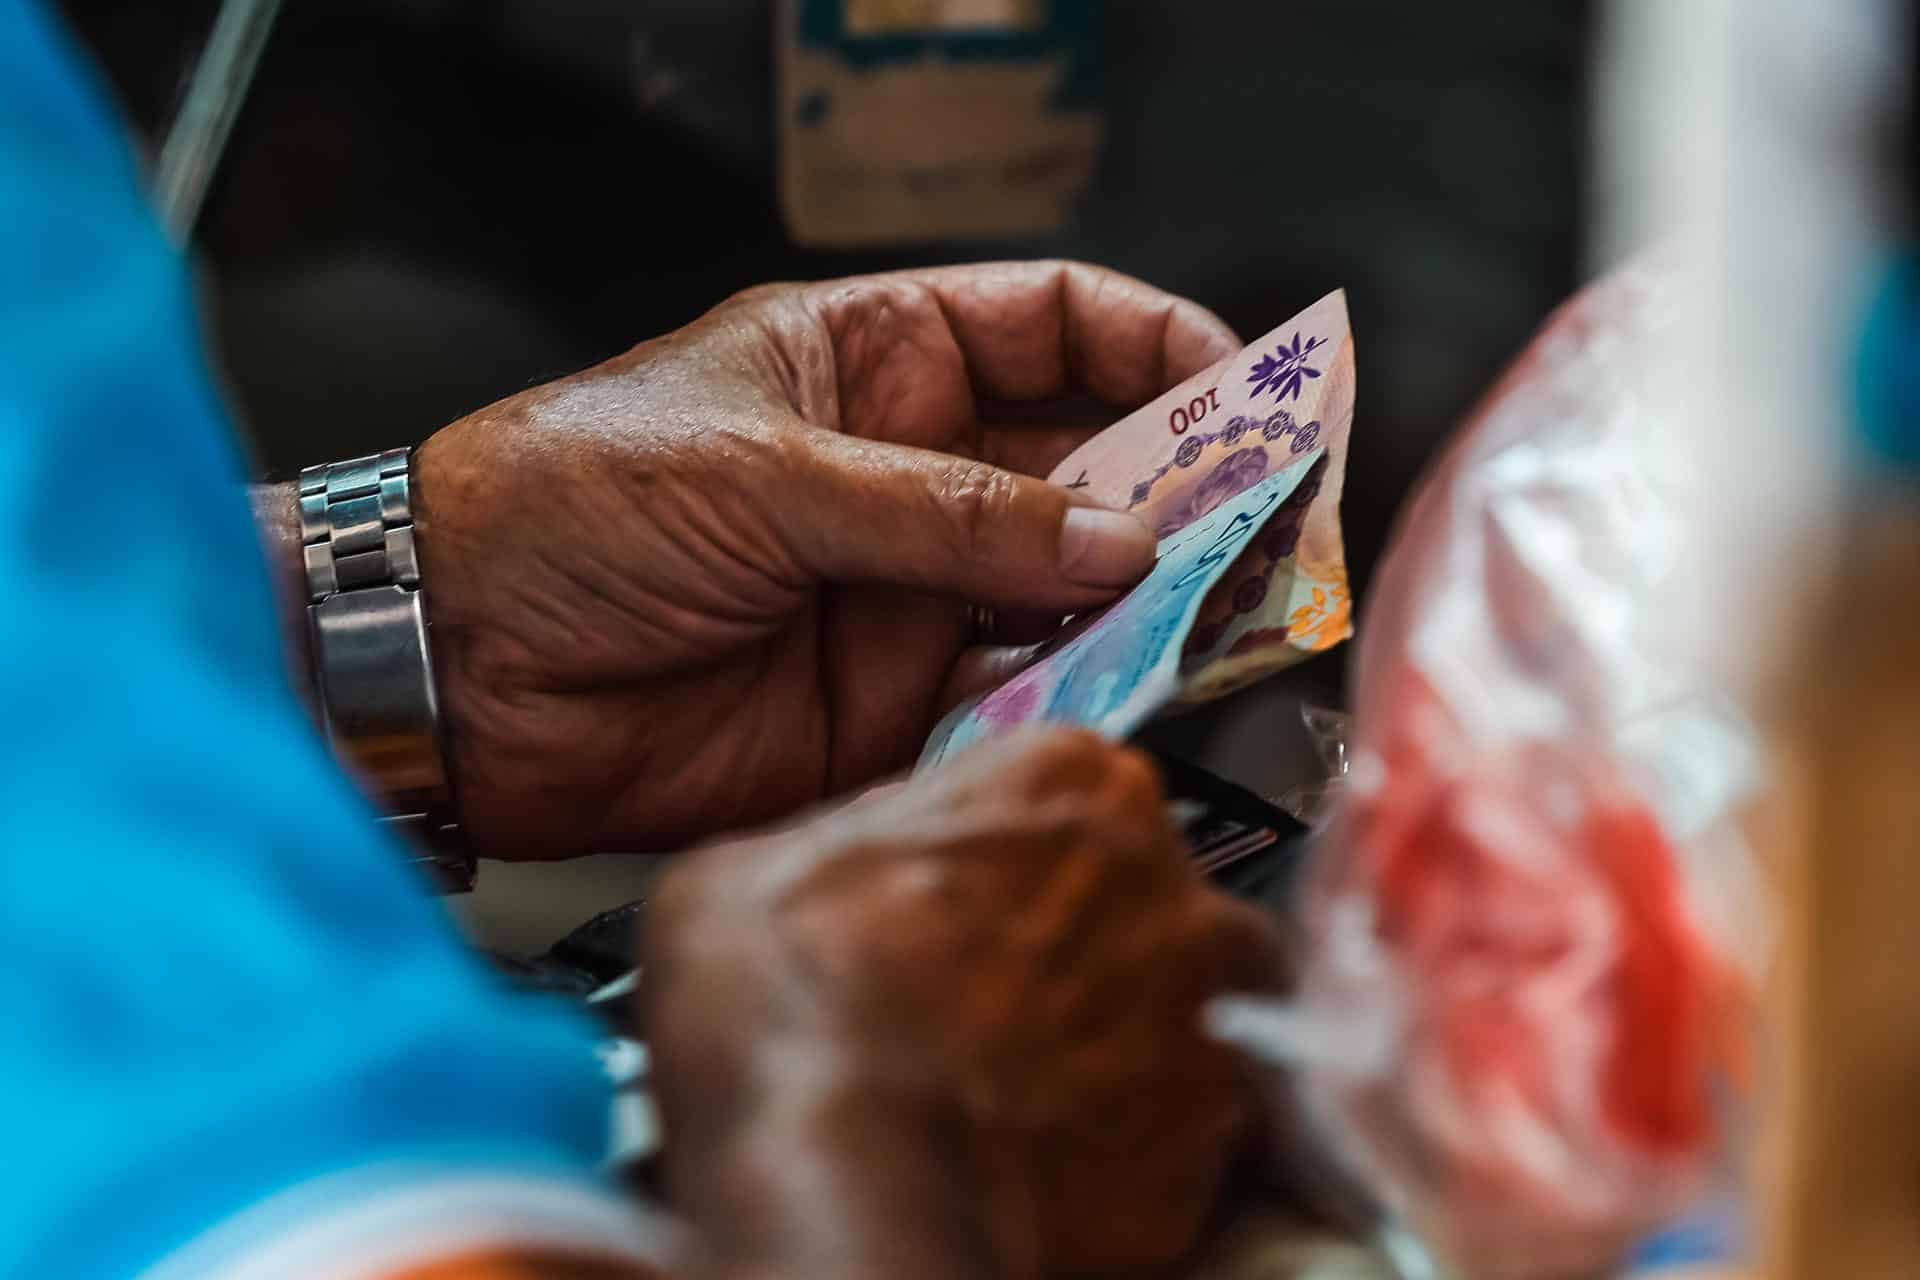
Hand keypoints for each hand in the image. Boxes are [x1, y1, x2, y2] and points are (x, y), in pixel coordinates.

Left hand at [409, 261, 1237, 854]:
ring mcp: (906, 592)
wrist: (456, 667)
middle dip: (1184, 488)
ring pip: (1068, 590)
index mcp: (876, 362)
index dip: (1160, 347)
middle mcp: (911, 475)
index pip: (1056, 326)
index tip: (1250, 386)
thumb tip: (1114, 535)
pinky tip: (1118, 692)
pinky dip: (1071, 700)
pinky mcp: (889, 704)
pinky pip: (1011, 697)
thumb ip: (948, 512)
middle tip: (1268, 522)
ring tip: (1222, 611)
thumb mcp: (766, 475)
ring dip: (1146, 602)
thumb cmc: (565, 506)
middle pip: (1091, 466)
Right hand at [642, 729, 1288, 1279]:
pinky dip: (1125, 1147)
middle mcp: (1166, 875)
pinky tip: (1041, 1162)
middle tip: (978, 1005)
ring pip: (1176, 1011)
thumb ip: (841, 846)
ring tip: (1016, 1094)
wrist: (852, 1179)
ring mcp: (1208, 1009)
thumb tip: (841, 879)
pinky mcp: (1218, 1140)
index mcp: (1066, 778)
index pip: (1057, 791)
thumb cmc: (797, 1010)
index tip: (954, 903)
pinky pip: (1180, 1131)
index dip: (998, 857)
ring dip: (1116, 1041)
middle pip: (1132, 895)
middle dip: (1072, 944)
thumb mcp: (747, 870)